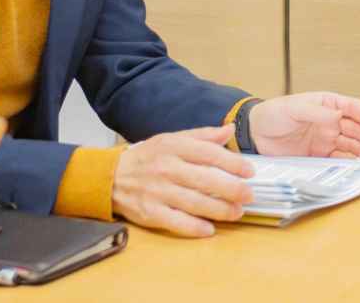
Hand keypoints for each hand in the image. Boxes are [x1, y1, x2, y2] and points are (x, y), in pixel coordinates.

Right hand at [112, 125, 255, 237]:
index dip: (232, 163)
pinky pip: (176, 222)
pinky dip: (194, 227)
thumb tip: (229, 131)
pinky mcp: (150, 212)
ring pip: (194, 203)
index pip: (208, 154)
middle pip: (205, 180)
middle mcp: (166, 168)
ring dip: (219, 210)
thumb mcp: (172, 139)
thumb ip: (202, 136)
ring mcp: (157, 192)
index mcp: (173, 147)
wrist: (110, 177)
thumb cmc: (148, 157)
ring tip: (236, 212)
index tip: (249, 171)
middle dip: (231, 189)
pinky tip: (210, 229)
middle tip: (249, 195)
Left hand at [249, 92, 359, 158]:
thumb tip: (337, 116)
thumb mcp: (294, 108)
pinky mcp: (319, 154)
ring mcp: (326, 137)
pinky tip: (358, 163)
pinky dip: (349, 160)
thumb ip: (317, 112)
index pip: (351, 107)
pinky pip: (338, 156)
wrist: (255, 134)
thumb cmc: (273, 114)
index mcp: (326, 104)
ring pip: (350, 142)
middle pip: (355, 126)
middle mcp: (330, 120)